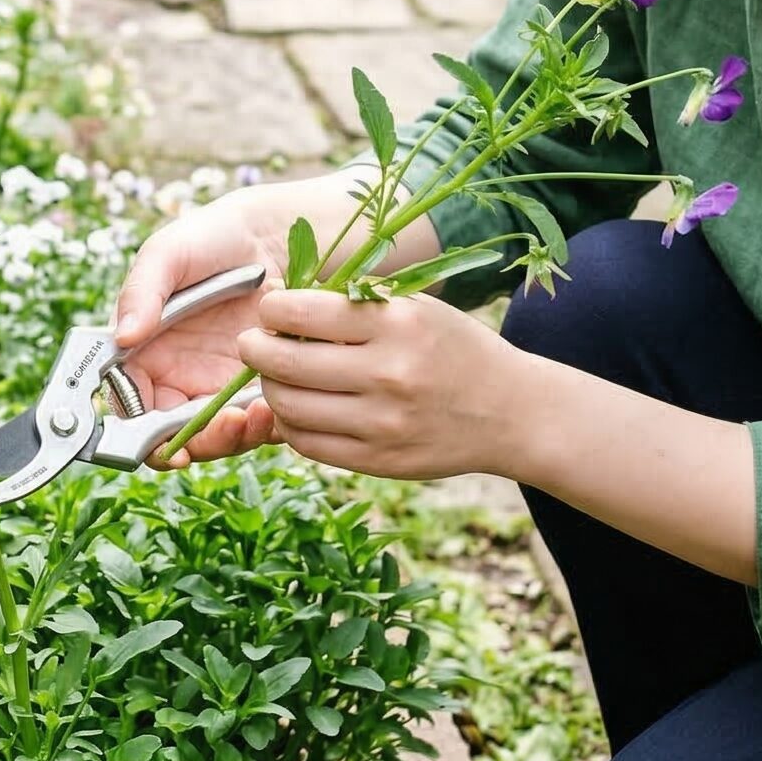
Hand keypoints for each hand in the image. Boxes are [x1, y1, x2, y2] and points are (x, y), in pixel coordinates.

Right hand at [109, 181, 339, 464]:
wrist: (279, 230)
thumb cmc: (213, 237)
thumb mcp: (169, 253)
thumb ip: (140, 292)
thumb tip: (123, 338)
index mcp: (147, 353)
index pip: (132, 409)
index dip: (141, 435)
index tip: (165, 441)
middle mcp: (181, 376)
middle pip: (174, 435)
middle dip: (197, 443)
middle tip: (223, 426)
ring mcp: (222, 386)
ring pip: (218, 438)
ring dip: (231, 438)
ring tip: (252, 413)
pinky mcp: (263, 387)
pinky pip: (259, 425)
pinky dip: (264, 426)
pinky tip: (272, 406)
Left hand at [234, 285, 528, 481]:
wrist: (510, 413)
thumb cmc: (453, 348)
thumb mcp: (415, 307)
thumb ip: (354, 302)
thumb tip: (278, 299)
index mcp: (398, 324)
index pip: (304, 311)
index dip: (272, 309)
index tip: (269, 309)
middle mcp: (389, 374)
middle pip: (286, 362)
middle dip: (255, 349)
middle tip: (251, 343)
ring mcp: (383, 424)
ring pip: (289, 408)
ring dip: (267, 388)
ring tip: (273, 375)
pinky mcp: (378, 462)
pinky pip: (308, 444)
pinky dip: (289, 424)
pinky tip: (296, 407)